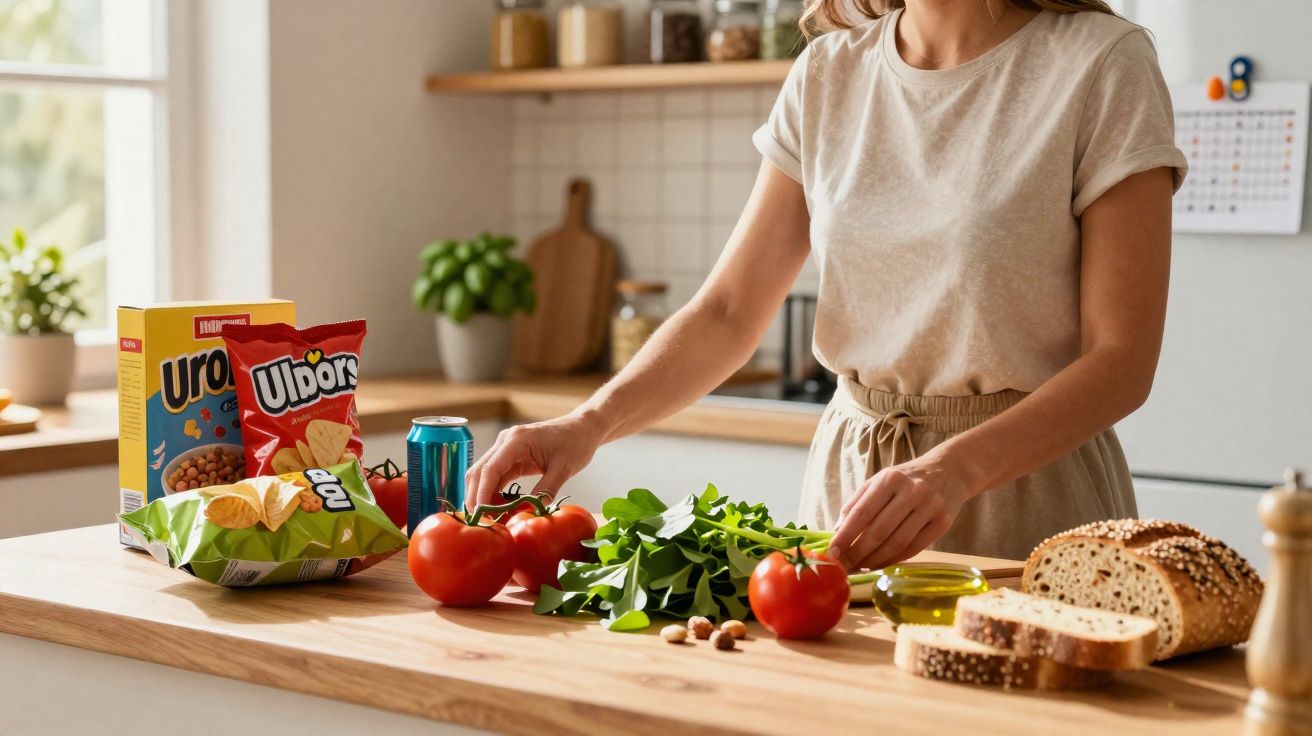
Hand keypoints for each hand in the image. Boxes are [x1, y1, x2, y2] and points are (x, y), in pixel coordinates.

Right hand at [464, 413, 605, 511]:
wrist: (582, 428)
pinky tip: (497, 508)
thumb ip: (545, 491)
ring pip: (483, 474)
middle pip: (479, 471)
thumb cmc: (575, 443)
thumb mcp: (563, 469)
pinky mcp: (511, 456)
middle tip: (480, 522)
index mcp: (517, 440)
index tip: (482, 515)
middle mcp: (505, 441)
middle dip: (475, 497)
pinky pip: (495, 475)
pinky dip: (493, 492)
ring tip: (487, 518)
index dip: (482, 493)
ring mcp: (506, 448)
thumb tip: (529, 514)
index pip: (490, 469)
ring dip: (482, 495)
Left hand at [826, 455, 973, 570]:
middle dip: (857, 553)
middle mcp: (911, 492)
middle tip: (843, 566)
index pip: (862, 513)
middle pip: (879, 531)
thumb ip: (857, 502)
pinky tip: (880, 563)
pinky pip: (914, 548)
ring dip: (875, 560)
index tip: (832, 552)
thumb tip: (838, 530)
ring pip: (897, 543)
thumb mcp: (880, 480)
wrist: (949, 471)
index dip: (845, 536)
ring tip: (859, 567)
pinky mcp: (943, 523)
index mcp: (890, 479)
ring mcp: (930, 508)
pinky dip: (894, 559)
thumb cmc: (907, 478)